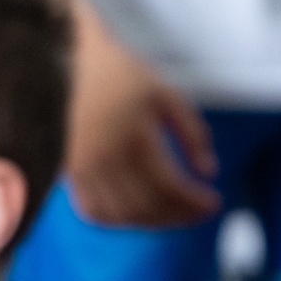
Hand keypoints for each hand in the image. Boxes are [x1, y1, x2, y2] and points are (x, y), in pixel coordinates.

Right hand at [67, 25, 219, 227]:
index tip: (214, 203)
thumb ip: (191, 131)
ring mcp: (82, 168)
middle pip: (147, 207)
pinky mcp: (67, 172)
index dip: (195, 202)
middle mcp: (105, 157)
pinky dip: (120, 220)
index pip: (169, 187)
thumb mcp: (165, 93)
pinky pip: (94, 211)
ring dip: (153, 223)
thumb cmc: (120, 73)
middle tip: (199, 212)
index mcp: (133, 135)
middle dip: (180, 216)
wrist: (66, 58)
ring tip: (175, 213)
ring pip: (121, 215)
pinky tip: (140, 212)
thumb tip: (209, 171)